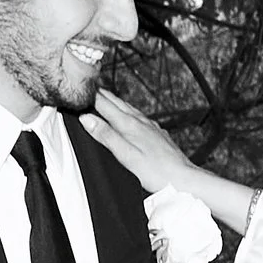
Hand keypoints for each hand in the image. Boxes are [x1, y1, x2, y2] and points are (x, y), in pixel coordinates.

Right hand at [80, 93, 258, 233]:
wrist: (183, 178)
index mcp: (130, 125)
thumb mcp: (126, 155)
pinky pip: (138, 116)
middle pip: (116, 102)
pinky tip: (130, 115)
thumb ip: (106, 136)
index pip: (105, 104)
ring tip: (105, 95)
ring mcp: (150, 126)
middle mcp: (140, 121)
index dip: (90, 95)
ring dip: (114, 100)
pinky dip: (127, 111)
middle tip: (88, 84)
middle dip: (101, 93)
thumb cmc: (156, 172)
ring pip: (128, 107)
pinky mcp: (157, 133)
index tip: (78, 86)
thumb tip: (87, 118)